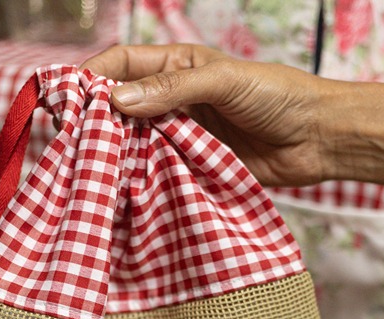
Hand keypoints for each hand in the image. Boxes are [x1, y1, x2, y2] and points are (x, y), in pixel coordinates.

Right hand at [81, 44, 330, 187]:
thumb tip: (115, 100)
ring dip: (119, 153)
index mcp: (177, 67)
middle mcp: (174, 101)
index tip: (66, 99)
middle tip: (72, 141)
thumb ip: (171, 90)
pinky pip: (160, 173)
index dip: (92, 77)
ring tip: (94, 168)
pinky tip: (127, 187)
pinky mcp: (194, 169)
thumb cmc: (278, 96)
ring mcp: (183, 137)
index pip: (122, 65)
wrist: (317, 139)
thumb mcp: (223, 81)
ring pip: (137, 143)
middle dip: (97, 121)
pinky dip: (143, 178)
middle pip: (122, 108)